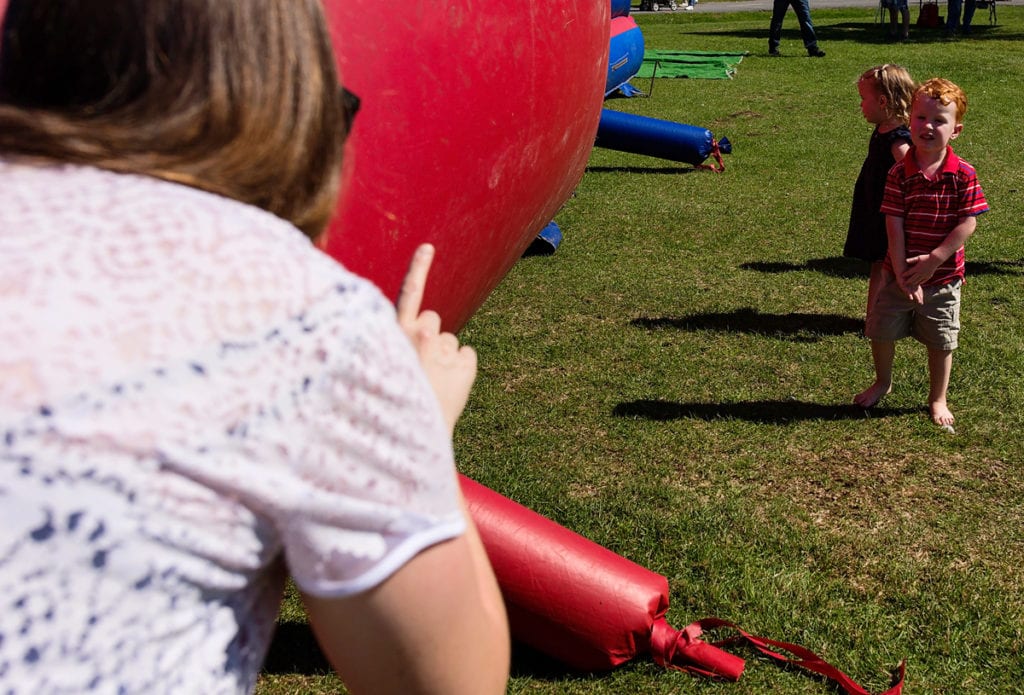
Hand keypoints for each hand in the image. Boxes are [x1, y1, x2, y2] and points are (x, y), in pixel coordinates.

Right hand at [396, 244, 476, 431]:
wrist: (409, 442)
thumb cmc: (393, 403)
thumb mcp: (388, 368)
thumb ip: (404, 343)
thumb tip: (427, 327)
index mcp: (393, 334)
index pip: (408, 295)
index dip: (418, 270)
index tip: (429, 247)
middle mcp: (418, 337)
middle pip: (434, 319)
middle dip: (431, 335)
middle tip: (419, 368)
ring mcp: (444, 351)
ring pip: (451, 341)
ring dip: (444, 358)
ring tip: (430, 386)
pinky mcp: (466, 365)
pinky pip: (468, 355)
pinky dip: (462, 370)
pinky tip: (448, 389)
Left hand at [903, 253, 939, 287]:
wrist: (936, 259)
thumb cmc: (926, 257)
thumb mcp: (918, 257)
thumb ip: (912, 260)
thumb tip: (905, 260)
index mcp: (917, 268)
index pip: (909, 272)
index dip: (905, 274)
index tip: (901, 276)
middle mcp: (920, 272)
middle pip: (912, 278)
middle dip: (908, 281)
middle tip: (904, 283)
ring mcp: (925, 275)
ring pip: (918, 281)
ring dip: (913, 283)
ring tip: (910, 285)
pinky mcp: (929, 276)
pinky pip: (923, 281)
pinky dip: (920, 282)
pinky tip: (917, 283)